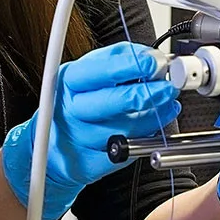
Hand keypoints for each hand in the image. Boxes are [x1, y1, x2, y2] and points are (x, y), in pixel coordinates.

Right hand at [2, 41, 180, 219]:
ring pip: (126, 128)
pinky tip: (156, 125)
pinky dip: (147, 137)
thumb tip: (150, 56)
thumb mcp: (86, 73)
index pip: (103, 69)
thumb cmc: (75, 103)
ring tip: (167, 104)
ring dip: (154, 115)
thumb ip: (117, 61)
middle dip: (149, 93)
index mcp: (69, 81)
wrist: (50, 146)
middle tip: (169, 87)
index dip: (133, 65)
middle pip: (115, 101)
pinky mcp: (92, 163)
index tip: (156, 62)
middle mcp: (72, 109)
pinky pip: (128, 150)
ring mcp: (81, 138)